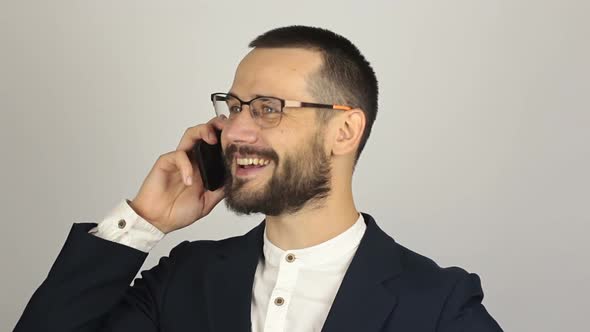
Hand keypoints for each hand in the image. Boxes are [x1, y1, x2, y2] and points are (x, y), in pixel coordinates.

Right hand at [129, 116, 226, 233]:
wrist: (159, 221)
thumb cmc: (178, 211)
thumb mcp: (208, 201)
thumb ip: (220, 190)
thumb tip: (237, 181)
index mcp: (202, 166)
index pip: (214, 144)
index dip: (224, 136)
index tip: (237, 133)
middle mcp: (192, 160)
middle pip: (203, 133)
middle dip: (215, 125)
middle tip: (226, 128)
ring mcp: (179, 160)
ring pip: (190, 135)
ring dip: (202, 132)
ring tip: (212, 140)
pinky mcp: (165, 163)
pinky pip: (178, 156)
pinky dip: (186, 166)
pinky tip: (188, 181)